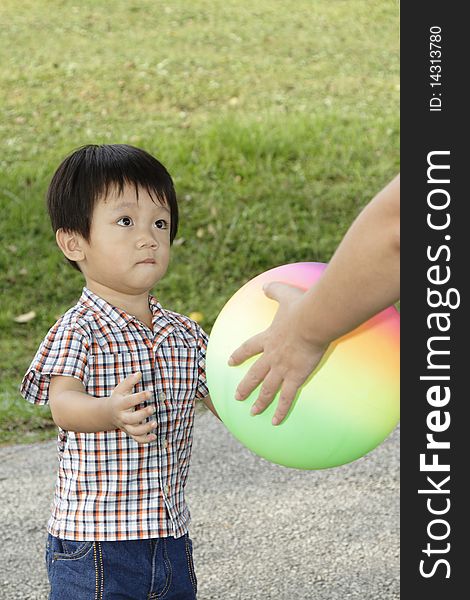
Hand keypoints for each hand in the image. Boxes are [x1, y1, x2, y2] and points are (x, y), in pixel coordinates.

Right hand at [108, 372, 156, 443]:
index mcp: (119, 405)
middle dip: (142, 414)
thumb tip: (139, 373)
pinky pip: (137, 439)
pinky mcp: (130, 432)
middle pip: (131, 419)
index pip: (129, 402)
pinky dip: (145, 440)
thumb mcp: (121, 388)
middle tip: (153, 408)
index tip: (150, 392)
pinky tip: (154, 437)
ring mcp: (126, 426)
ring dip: (145, 429)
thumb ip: (130, 381)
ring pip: (134, 431)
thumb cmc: (119, 398)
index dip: (139, 397)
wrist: (108, 413)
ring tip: (155, 423)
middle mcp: (122, 417)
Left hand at [228, 282, 327, 424]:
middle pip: (254, 374)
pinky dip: (280, 410)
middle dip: (245, 386)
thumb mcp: (284, 294)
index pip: (248, 348)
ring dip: (259, 402)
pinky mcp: (295, 377)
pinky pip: (286, 398)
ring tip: (252, 412)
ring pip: (266, 389)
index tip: (230, 361)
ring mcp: (282, 368)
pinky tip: (275, 422)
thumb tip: (266, 285)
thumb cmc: (301, 306)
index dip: (239, 355)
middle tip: (236, 396)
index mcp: (268, 338)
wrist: (311, 321)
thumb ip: (274, 289)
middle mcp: (271, 356)